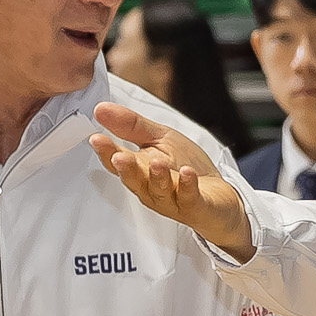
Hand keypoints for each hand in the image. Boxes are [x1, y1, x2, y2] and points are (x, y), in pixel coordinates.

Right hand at [89, 104, 253, 262]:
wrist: (219, 195)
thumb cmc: (186, 167)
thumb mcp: (160, 138)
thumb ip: (131, 125)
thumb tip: (101, 109)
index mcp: (140, 171)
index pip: (117, 162)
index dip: (106, 151)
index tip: (96, 138)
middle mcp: (151, 189)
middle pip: (134, 180)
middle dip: (126, 169)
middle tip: (119, 157)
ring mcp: (172, 200)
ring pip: (159, 192)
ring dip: (157, 178)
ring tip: (157, 163)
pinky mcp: (196, 206)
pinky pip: (189, 198)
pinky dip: (188, 186)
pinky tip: (187, 173)